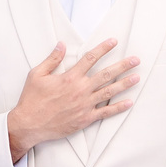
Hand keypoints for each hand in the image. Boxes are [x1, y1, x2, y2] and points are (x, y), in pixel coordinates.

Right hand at [7, 41, 138, 161]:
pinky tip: (129, 103)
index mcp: (70, 77)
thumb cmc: (31, 99)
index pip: (90, 58)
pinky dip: (118, 108)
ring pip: (109, 92)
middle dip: (122, 66)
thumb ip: (52, 59)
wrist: (29, 125)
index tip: (114, 41)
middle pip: (106, 74)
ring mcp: (84, 105)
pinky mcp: (85, 119)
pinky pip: (105, 112)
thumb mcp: (36, 75)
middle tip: (136, 60)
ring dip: (124, 84)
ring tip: (137, 77)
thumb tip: (61, 44)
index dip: (103, 48)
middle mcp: (80, 89)